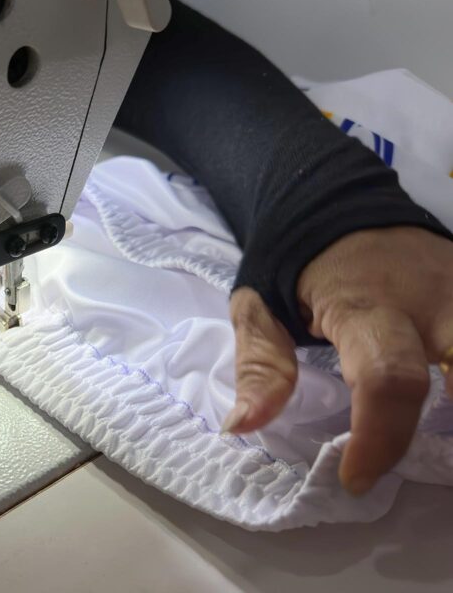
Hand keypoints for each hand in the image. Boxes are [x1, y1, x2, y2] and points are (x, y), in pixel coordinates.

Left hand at [224, 226, 452, 494]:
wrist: (332, 196)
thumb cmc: (291, 259)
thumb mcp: (259, 308)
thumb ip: (260, 368)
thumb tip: (243, 427)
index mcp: (366, 307)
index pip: (389, 378)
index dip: (381, 437)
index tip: (358, 478)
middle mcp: (430, 301)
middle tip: (435, 462)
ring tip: (440, 433)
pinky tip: (450, 391)